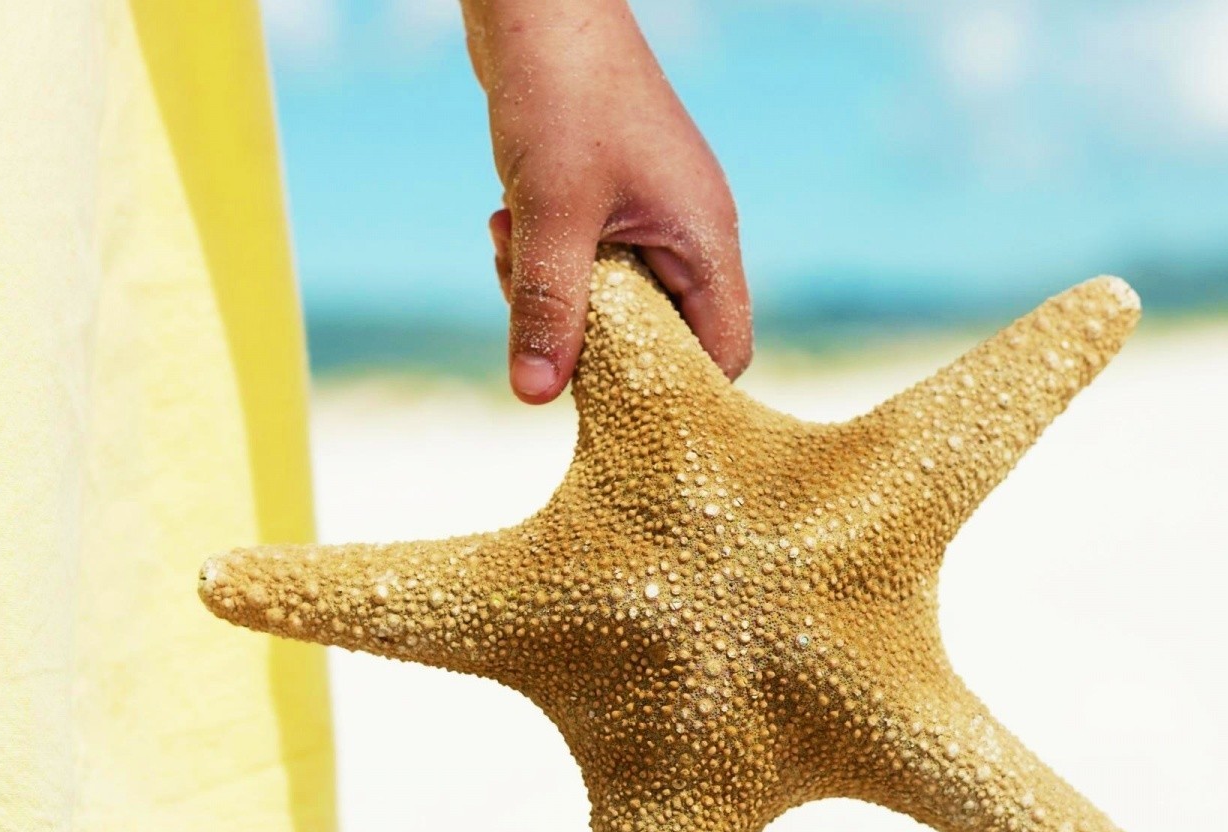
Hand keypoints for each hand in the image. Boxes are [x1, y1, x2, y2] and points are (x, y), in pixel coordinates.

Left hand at [461, 1, 751, 402]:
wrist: (538, 7)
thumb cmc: (561, 96)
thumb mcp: (548, 213)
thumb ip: (547, 307)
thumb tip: (535, 395)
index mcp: (704, 239)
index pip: (724, 352)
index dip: (675, 389)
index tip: (605, 397)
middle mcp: (689, 232)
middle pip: (658, 334)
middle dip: (586, 334)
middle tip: (528, 297)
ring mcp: (652, 215)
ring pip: (609, 300)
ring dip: (551, 292)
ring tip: (506, 242)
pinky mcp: (611, 201)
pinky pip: (585, 261)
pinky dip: (543, 257)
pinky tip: (503, 222)